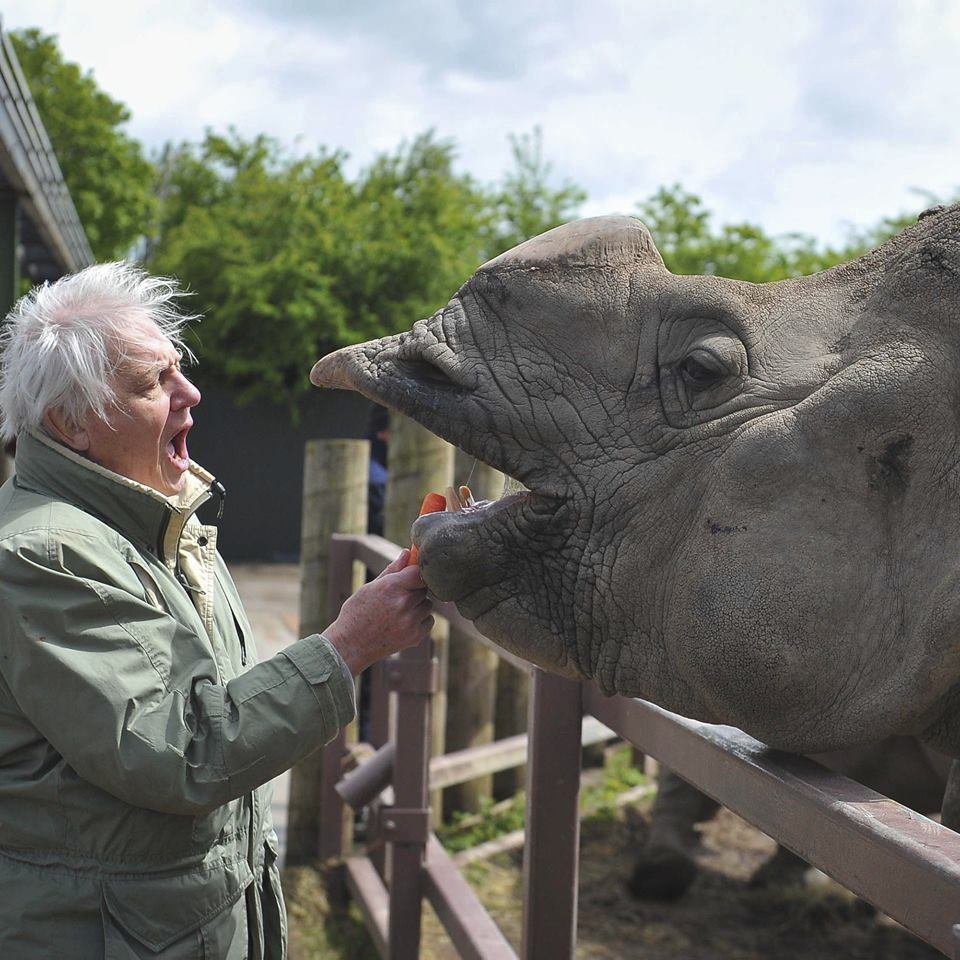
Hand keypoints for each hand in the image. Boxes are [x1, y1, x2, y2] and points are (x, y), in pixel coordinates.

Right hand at [324, 549, 433, 674]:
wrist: (351, 645)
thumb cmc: (357, 613)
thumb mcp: (370, 587)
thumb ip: (392, 570)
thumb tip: (407, 553)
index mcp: (391, 586)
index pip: (418, 572)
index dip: (415, 573)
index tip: (410, 577)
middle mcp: (403, 603)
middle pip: (424, 588)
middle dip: (415, 590)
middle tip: (398, 598)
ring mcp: (410, 621)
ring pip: (428, 604)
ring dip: (418, 606)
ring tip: (398, 612)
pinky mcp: (416, 636)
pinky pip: (428, 620)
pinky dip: (420, 621)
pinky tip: (403, 623)